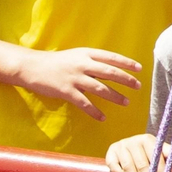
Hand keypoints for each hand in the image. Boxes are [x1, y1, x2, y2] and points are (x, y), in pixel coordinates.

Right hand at [14, 47, 141, 120]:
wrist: (32, 66)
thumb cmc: (58, 62)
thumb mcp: (77, 56)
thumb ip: (93, 63)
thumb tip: (114, 71)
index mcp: (86, 54)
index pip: (111, 57)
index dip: (127, 63)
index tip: (139, 69)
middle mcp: (82, 64)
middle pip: (110, 72)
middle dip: (126, 80)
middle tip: (138, 86)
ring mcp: (74, 78)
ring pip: (100, 88)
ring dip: (115, 96)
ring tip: (126, 102)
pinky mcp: (66, 91)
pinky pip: (84, 103)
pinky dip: (95, 112)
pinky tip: (102, 117)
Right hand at [106, 133, 171, 171]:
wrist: (132, 150)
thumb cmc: (150, 154)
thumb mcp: (162, 153)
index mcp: (148, 139)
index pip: (155, 157)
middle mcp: (133, 141)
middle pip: (142, 165)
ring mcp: (121, 147)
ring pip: (129, 168)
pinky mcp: (110, 153)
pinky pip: (113, 165)